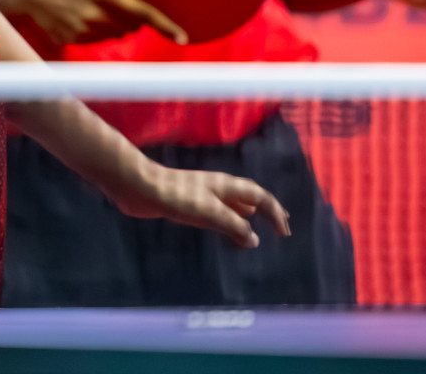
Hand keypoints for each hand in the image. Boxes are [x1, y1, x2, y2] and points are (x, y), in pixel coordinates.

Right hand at [0, 0, 188, 46]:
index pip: (143, 12)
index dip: (165, 25)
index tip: (183, 37)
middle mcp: (95, 14)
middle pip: (133, 26)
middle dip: (134, 17)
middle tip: (121, 2)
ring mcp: (83, 29)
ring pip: (117, 34)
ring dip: (117, 25)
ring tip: (98, 7)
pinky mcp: (73, 40)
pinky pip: (99, 40)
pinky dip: (99, 30)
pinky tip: (84, 15)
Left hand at [111, 162, 291, 248]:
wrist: (140, 188)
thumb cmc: (177, 197)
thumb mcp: (211, 213)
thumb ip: (234, 226)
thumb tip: (253, 240)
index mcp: (227, 186)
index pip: (260, 197)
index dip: (275, 213)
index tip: (284, 233)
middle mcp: (218, 188)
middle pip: (250, 197)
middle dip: (267, 211)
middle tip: (282, 226)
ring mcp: (203, 195)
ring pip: (233, 205)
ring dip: (248, 218)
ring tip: (257, 231)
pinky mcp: (189, 203)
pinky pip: (218, 213)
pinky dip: (229, 223)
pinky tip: (226, 232)